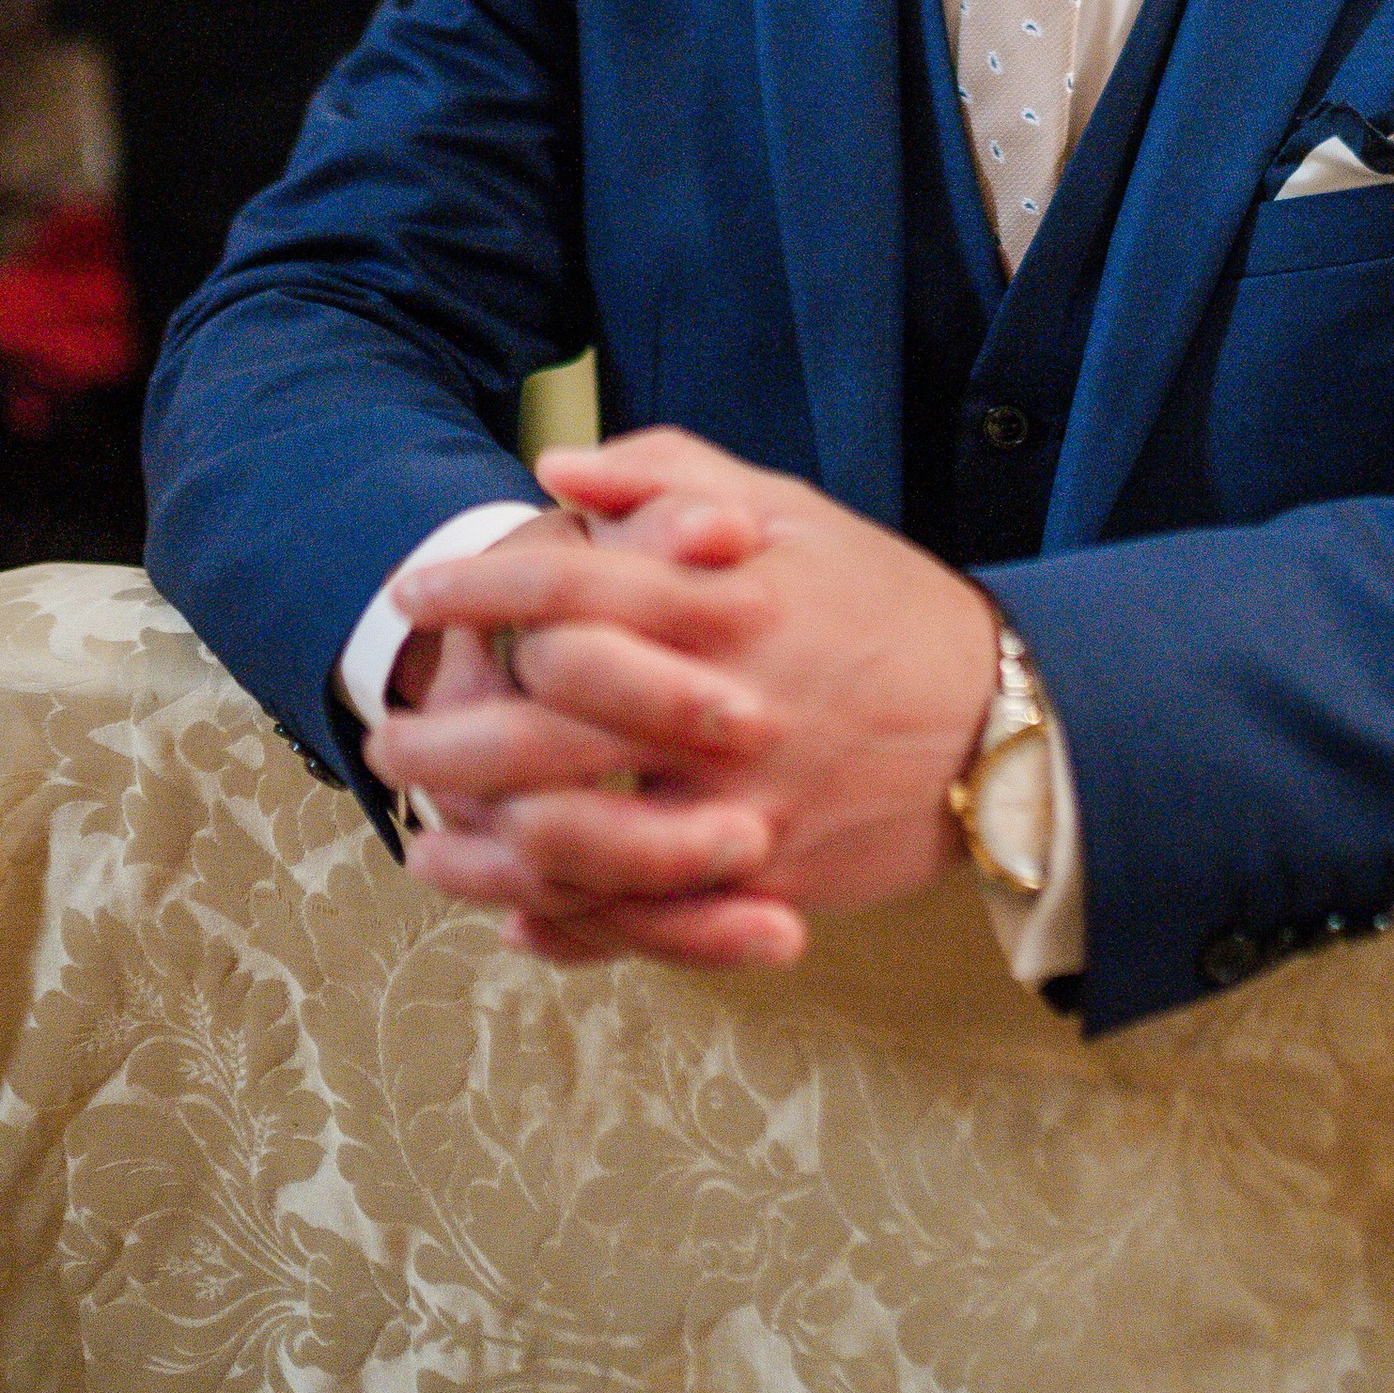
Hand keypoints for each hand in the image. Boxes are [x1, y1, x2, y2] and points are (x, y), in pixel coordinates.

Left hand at [364, 428, 1000, 969]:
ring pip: (582, 835)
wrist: (1005, 722)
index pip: (573, 586)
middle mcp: (731, 703)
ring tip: (424, 830)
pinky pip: (643, 915)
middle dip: (449, 723)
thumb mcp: (791, 511)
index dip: (478, 587)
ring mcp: (745, 802)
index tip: (414, 595)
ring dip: (482, 837)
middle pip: (552, 715)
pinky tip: (508, 911)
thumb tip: (558, 472)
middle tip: (388, 727)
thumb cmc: (880, 602)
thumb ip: (671, 477)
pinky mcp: (765, 879)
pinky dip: (566, 921)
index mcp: (731, 600)